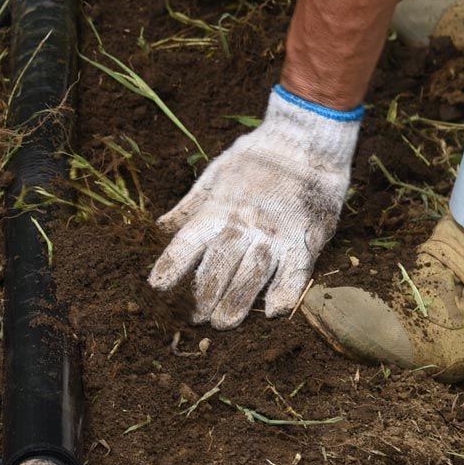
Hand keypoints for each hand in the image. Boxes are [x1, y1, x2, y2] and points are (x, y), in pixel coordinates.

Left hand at [148, 87, 357, 327]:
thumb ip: (191, 205)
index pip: (188, 241)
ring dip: (236, 302)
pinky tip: (272, 311)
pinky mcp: (306, 238)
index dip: (171, 265)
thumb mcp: (216, 172)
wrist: (306, 140)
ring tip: (222, 324)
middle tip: (193, 319)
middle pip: (218, 265)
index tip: (157, 286)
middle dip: (202, 295)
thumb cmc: (257, 156)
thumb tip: (160, 227)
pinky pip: (295, 272)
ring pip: (252, 275)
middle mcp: (244, 223)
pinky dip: (284, 292)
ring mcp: (275, 233)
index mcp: (219, 207)